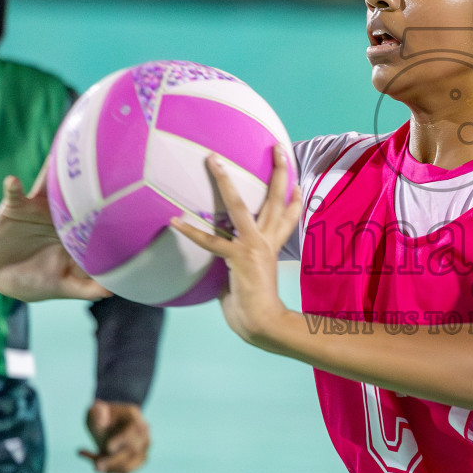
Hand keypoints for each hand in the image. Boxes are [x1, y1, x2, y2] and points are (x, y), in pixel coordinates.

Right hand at [0, 161, 109, 301]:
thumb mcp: (63, 285)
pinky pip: (14, 195)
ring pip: (49, 186)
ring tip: (61, 154)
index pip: (97, 214)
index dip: (111, 204)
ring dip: (53, 172)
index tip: (130, 191)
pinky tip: (13, 181)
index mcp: (76, 230)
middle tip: (104, 156)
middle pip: (77, 192)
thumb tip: (112, 292)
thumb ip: (86, 288)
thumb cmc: (36, 280)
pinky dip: (13, 188)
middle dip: (88, 177)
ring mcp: (39, 209)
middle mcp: (61, 215)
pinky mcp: (14, 208)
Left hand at [80, 400, 150, 472]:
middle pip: (133, 450)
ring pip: (130, 465)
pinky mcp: (139, 459)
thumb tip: (101, 423)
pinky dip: (111, 471)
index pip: (134, 430)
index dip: (122, 440)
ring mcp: (144, 447)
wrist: (110, 422)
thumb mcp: (95, 411)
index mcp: (134, 417)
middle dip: (113, 460)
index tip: (108, 447)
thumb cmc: (101, 415)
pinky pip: (127, 471)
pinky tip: (99, 465)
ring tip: (95, 466)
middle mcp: (143, 433)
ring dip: (111, 469)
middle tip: (96, 466)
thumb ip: (96, 413)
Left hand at [170, 147, 301, 345]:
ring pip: (241, 206)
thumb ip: (237, 270)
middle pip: (276, 200)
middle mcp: (267, 242)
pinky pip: (211, 242)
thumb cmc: (253, 310)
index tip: (297, 182)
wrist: (264, 325)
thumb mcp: (247, 281)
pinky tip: (174, 220)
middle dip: (279, 171)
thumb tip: (223, 274)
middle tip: (278, 147)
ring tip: (213, 159)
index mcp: (273, 247)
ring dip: (226, 181)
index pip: (288, 216)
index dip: (294, 198)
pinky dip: (191, 231)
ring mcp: (253, 247)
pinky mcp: (238, 257)